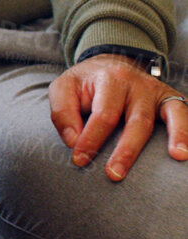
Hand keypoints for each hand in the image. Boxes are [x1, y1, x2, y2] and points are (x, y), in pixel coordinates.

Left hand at [50, 53, 187, 179]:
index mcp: (109, 79)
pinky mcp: (170, 99)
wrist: (110, 64)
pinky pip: (183, 114)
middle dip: (125, 150)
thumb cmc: (85, 83)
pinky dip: (186, 131)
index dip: (91, 139)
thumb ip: (62, 113)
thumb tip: (73, 141)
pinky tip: (185, 150)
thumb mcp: (64, 88)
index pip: (103, 114)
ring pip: (166, 118)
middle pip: (135, 120)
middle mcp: (137, 84)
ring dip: (173, 138)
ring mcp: (156, 91)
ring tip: (177, 157)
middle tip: (114, 174)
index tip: (80, 160)